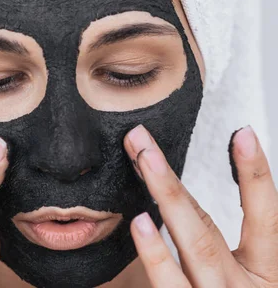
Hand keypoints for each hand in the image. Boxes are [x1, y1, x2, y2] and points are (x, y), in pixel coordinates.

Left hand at [124, 125, 277, 287]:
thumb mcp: (239, 281)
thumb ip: (216, 252)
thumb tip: (177, 201)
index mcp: (265, 275)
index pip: (266, 219)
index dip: (256, 175)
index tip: (243, 134)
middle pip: (207, 232)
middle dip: (172, 185)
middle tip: (143, 144)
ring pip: (194, 251)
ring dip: (168, 203)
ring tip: (144, 166)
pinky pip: (169, 286)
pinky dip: (156, 256)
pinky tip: (140, 226)